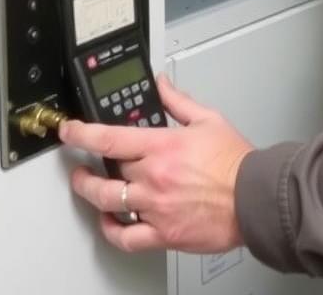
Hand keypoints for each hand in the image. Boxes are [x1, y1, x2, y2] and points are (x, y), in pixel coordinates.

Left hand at [59, 74, 253, 253]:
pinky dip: (111, 231)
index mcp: (163, 146)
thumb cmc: (235, 162)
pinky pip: (126, 238)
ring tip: (86, 186)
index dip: (82, 133)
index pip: (110, 138)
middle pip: (107, 171)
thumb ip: (178, 100)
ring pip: (108, 202)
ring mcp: (156, 208)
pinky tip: (109, 222)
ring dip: (91, 194)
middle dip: (90, 165)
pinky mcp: (163, 233)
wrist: (253, 197)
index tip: (69, 131)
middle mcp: (154, 177)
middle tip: (81, 162)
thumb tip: (162, 84)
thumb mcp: (208, 119)